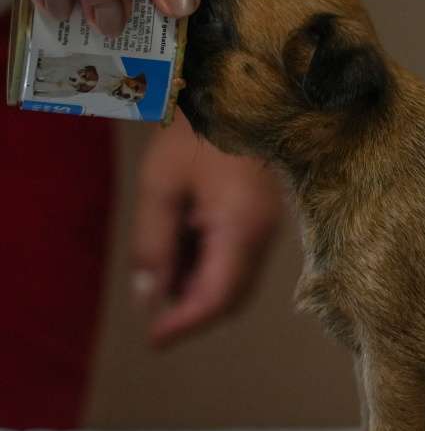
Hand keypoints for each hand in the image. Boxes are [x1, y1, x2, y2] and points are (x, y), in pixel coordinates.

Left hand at [132, 112, 282, 344]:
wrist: (240, 90)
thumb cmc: (196, 134)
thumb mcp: (161, 187)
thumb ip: (154, 245)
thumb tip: (149, 297)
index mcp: (241, 228)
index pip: (217, 298)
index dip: (186, 324)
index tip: (155, 340)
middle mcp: (263, 235)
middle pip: (233, 297)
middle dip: (193, 312)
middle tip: (154, 316)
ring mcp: (269, 227)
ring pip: (238, 281)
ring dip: (201, 291)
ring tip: (164, 276)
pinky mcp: (265, 218)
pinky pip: (241, 260)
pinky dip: (212, 270)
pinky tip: (184, 253)